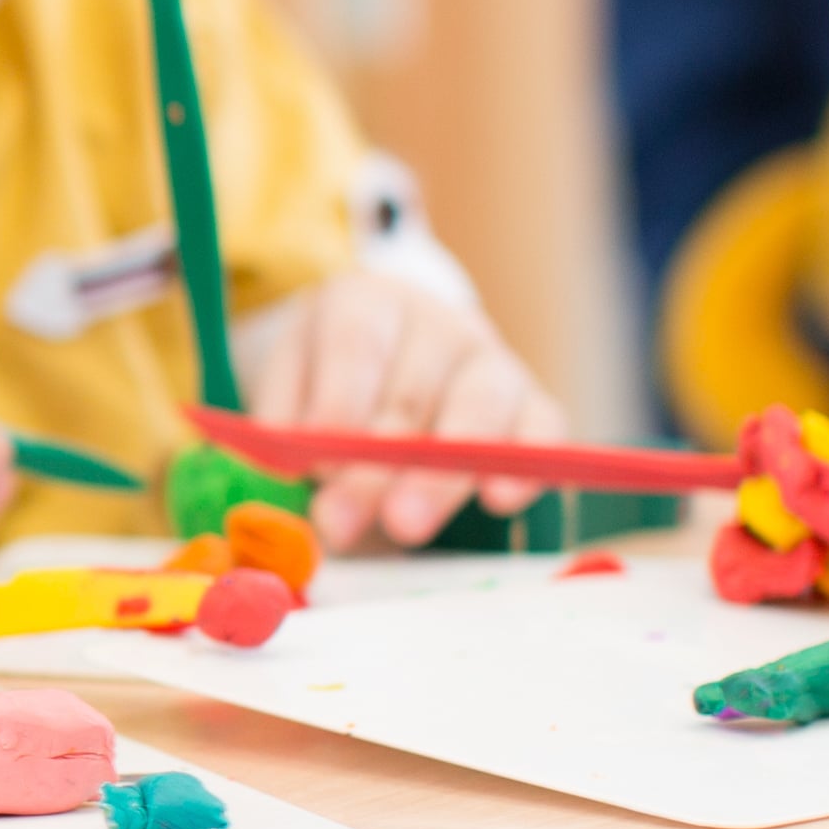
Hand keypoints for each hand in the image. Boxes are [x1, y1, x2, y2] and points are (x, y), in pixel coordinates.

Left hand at [233, 272, 561, 546]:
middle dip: (377, 465)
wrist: (393, 360)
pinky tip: (499, 501)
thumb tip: (293, 476)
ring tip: (405, 525)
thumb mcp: (290, 387)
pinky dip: (527, 466)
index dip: (337, 405)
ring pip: (479, 409)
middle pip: (412, 392)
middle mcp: (436, 323)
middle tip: (344, 520)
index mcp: (366, 302)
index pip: (357, 345)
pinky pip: (543, 430)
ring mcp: (492, 359)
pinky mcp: (534, 401)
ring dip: (440, 476)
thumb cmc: (329, 380)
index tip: (315, 464)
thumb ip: (285, 427)